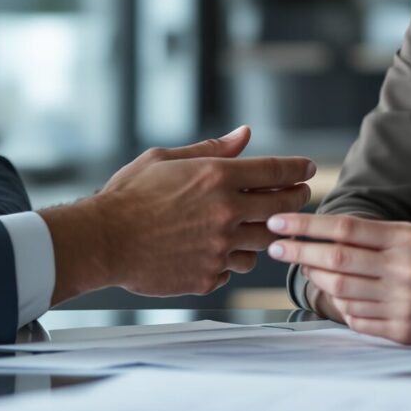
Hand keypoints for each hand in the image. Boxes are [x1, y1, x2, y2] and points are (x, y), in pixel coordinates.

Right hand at [42, 127, 314, 301]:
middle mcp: (226, 213)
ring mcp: (220, 249)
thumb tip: (244, 134)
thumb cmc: (129, 195)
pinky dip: (232, 259)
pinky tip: (219, 251)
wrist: (103, 241)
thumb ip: (211, 148)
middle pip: (283, 208)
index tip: (307, 168)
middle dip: (297, 199)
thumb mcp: (166, 159)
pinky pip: (234, 268)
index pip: (276, 171)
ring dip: (267, 232)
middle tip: (300, 196)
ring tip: (261, 226)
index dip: (298, 168)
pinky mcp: (208, 276)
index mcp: (216, 177)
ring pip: (264, 243)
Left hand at [266, 212, 410, 344]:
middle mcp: (402, 271)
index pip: (344, 229)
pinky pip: (356, 319)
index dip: (305, 226)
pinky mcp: (402, 331)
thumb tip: (317, 236)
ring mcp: (402, 304)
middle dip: (298, 253)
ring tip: (306, 269)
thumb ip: (369, 236)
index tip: (277, 223)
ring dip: (316, 280)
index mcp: (404, 240)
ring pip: (341, 292)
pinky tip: (338, 296)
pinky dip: (341, 307)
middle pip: (336, 261)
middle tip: (274, 247)